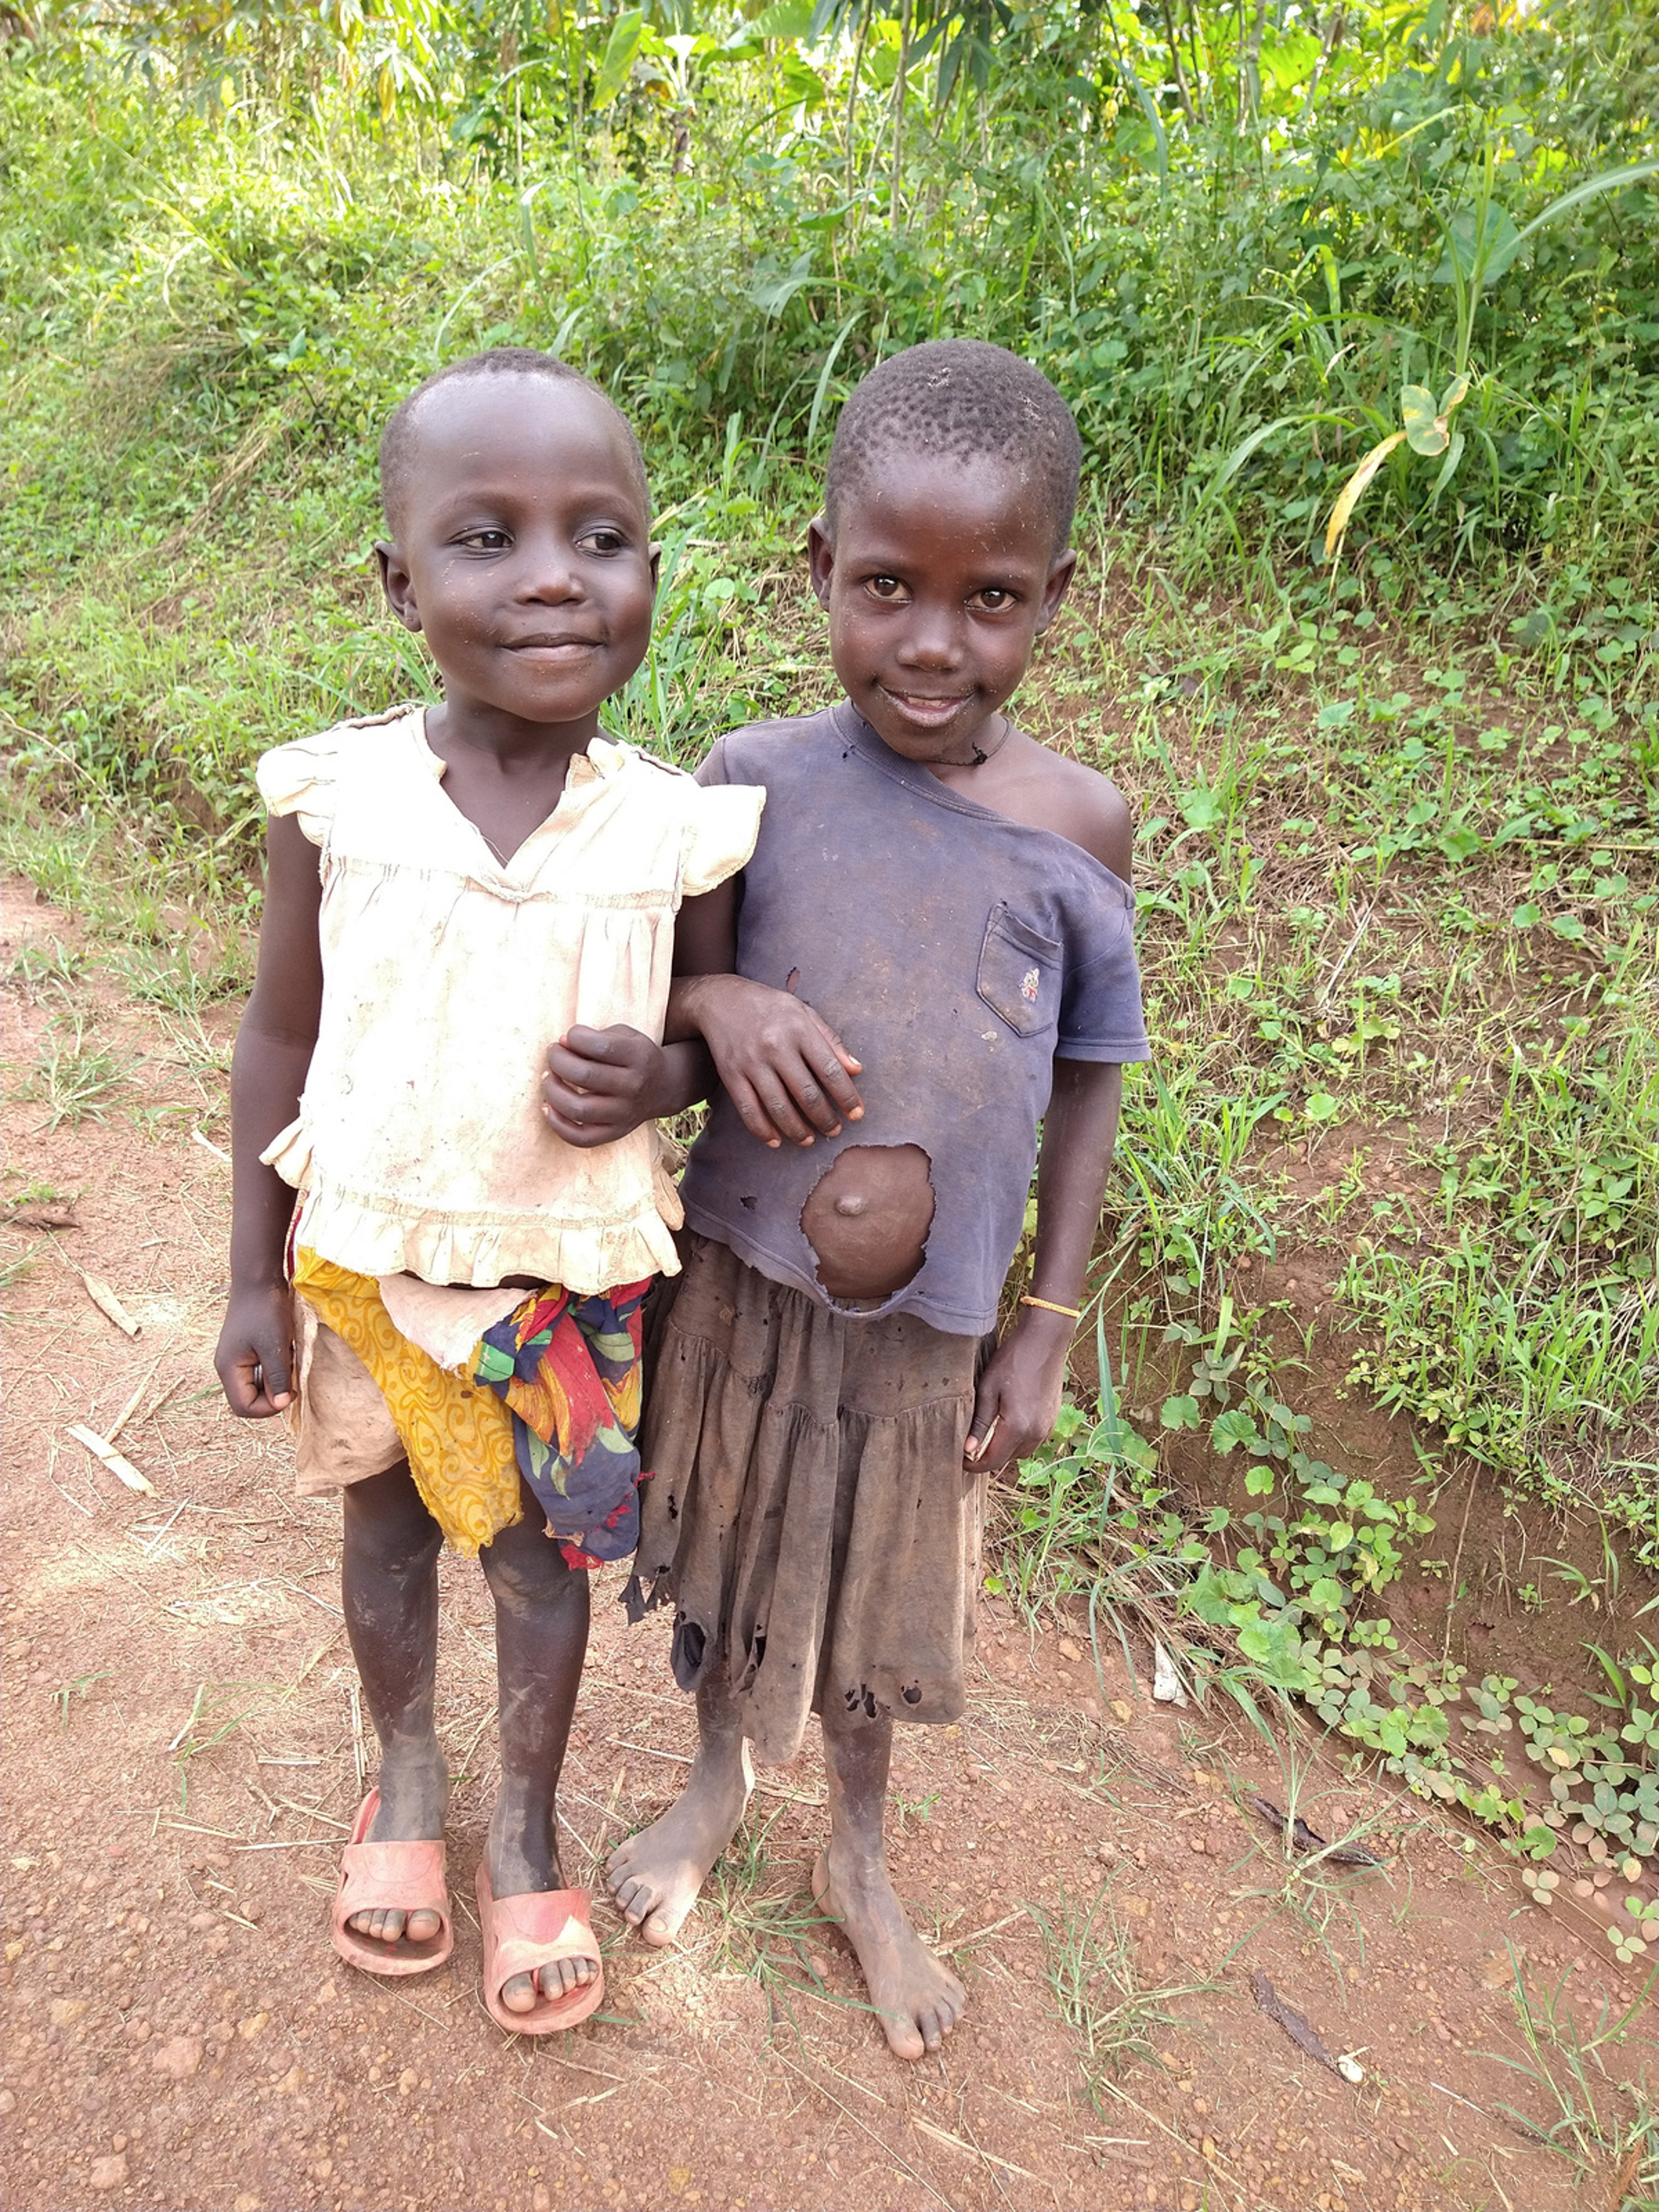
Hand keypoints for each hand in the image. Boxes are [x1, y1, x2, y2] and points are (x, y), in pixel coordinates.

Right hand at [215, 1282, 296, 1418]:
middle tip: (290, 1374)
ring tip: (286, 1358)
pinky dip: (273, 1366)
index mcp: (228, 1369)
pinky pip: (259, 1370)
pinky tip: (283, 1350)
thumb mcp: (276, 1347)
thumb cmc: (266, 1311)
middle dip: (272, 1393)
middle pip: (248, 1398)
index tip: (290, 1391)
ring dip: (274, 1378)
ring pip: (255, 1384)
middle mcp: (227, 1368)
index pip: (244, 1407)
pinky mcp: (244, 1350)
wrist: (258, 1280)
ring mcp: (235, 1359)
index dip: (268, 1407)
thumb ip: (277, 1378)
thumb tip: (280, 1405)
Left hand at [543, 1024, 672, 1147]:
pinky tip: (548, 1107)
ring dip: (553, 1091)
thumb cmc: (635, 1056)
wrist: (665, 1088)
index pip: (600, 1046)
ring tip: (549, 1078)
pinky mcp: (615, 1132)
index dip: (575, 1038)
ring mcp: (624, 1113)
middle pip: (585, 1075)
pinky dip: (558, 1124)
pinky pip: (580, 1138)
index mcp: (639, 1057)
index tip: (568, 1037)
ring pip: (579, 1109)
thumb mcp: (626, 1036)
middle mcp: (634, 1087)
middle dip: (558, 1060)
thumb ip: (596, 1036)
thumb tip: (563, 1044)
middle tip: (554, 1054)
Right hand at [674, 974, 863, 1148]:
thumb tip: (857, 1070)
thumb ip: (831, 1041)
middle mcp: (775, 1046)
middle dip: (825, 1119)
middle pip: (806, 1094)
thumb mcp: (803, 1012)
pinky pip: (749, 1110)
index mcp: (799, 1029)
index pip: (830, 1070)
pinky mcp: (730, 1075)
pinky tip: (776, 1140)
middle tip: (834, 1131)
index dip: (847, 1097)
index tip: (857, 1115)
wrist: (720, 999)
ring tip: (809, 1140)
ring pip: (778, 1107)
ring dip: (797, 1130)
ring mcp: (751, 1063)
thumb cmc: (770, 1007)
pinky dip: (763, 1130)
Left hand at [964, 1309, 1071, 1473]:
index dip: (974, 1465)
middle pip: (1007, 1460)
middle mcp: (1035, 1433)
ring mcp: (1047, 1426)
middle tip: (970, 1447)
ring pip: (1021, 1451)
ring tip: (987, 1438)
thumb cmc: (1013, 1360)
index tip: (960, 1461)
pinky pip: (1033, 1440)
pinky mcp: (1052, 1417)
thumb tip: (968, 1449)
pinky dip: (1019, 1440)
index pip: (992, 1461)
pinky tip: (1008, 1425)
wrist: (1045, 1341)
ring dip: (1005, 1450)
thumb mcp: (988, 1389)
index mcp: (1017, 1428)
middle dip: (988, 1458)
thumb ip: (979, 1422)